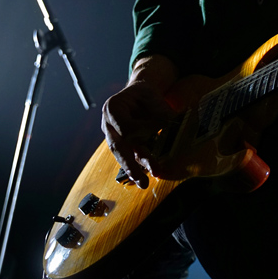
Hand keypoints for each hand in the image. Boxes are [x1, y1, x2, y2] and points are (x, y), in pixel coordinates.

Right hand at [101, 56, 179, 188]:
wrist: (137, 94)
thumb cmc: (143, 94)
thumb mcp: (151, 94)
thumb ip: (159, 109)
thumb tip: (169, 123)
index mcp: (112, 109)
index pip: (126, 127)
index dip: (145, 129)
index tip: (162, 126)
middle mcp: (108, 125)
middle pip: (118, 147)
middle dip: (130, 163)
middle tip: (140, 177)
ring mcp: (113, 136)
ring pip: (122, 155)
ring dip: (133, 170)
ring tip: (143, 183)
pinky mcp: (122, 145)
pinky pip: (129, 157)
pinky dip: (136, 168)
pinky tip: (142, 178)